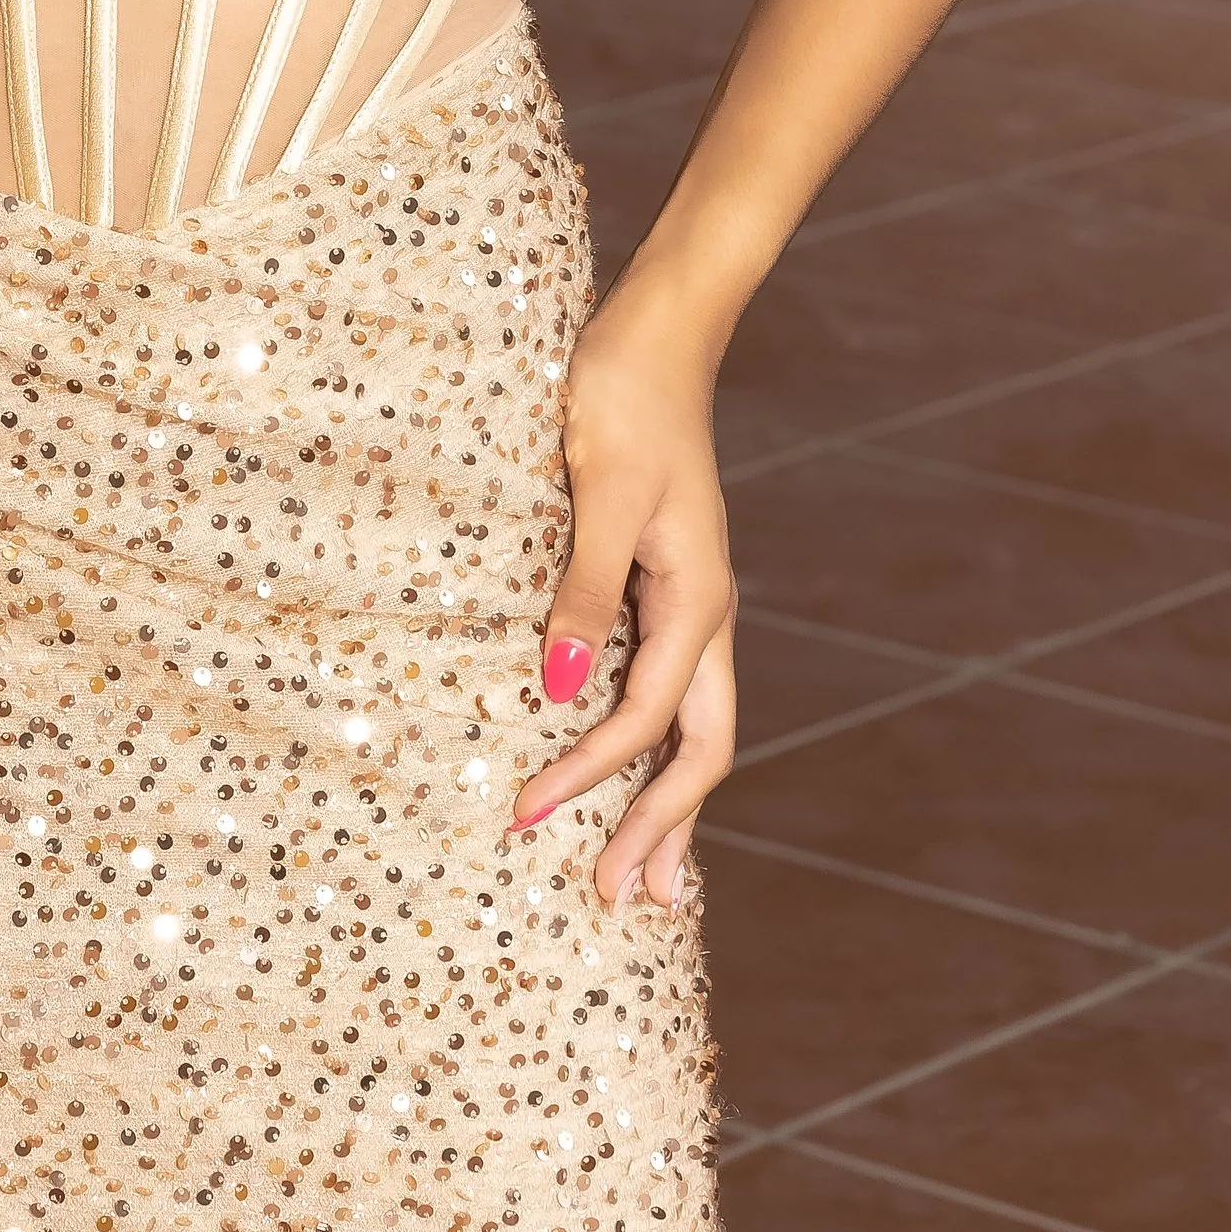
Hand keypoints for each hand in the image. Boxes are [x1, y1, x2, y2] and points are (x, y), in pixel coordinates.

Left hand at [502, 292, 737, 910]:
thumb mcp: (597, 491)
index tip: (525, 816)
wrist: (656, 329)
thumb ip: (583, 592)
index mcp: (699, 599)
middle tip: (622, 902)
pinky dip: (650, 742)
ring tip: (644, 875)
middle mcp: (705, 611)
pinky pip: (665, 684)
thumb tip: (560, 692)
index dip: (590, 775)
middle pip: (699, 749)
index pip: (648, 720)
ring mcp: (688, 598)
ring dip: (666, 799)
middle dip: (663, 827)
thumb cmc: (623, 397)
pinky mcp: (661, 579)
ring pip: (690, 723)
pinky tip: (624, 763)